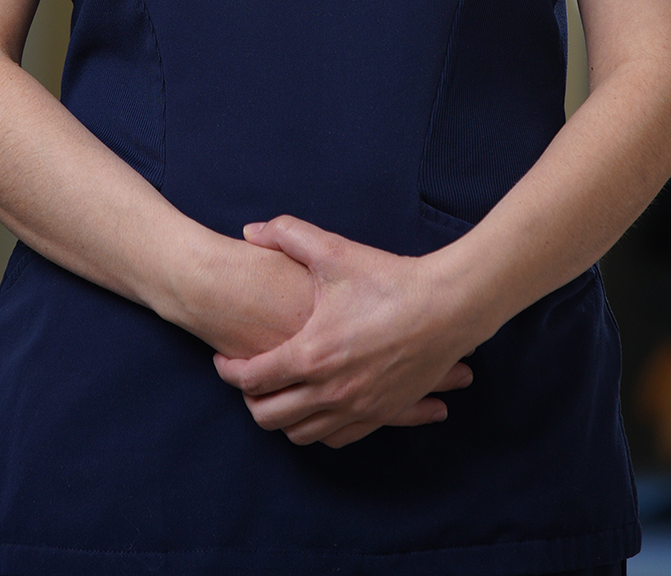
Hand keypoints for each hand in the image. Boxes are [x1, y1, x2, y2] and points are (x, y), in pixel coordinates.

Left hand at [212, 215, 473, 448]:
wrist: (447, 306)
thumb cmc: (388, 279)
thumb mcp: (334, 251)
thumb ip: (287, 235)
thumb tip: (250, 231)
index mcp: (311, 354)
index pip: (251, 378)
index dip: (228, 370)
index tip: (223, 359)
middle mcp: (330, 391)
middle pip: (269, 417)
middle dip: (250, 400)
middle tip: (249, 379)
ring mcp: (357, 408)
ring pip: (301, 434)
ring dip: (283, 417)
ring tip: (279, 393)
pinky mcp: (380, 414)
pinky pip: (336, 439)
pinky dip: (318, 429)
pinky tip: (316, 407)